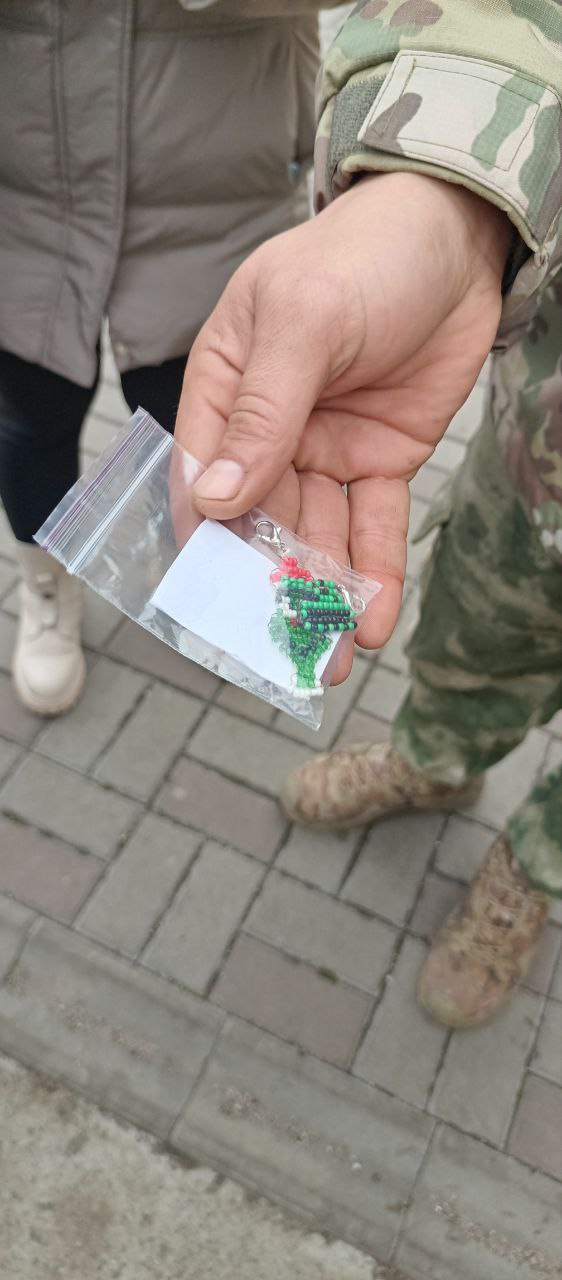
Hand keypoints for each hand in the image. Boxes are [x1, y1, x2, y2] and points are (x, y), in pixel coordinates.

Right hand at [174, 172, 510, 674]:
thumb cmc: (363, 258)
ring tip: (328, 661)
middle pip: (259, 520)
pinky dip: (373, 572)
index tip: (208, 599)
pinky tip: (371, 621)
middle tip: (280, 653)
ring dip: (321, 596)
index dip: (203, 538)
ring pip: (317, 534)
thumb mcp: (301, 324)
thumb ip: (262, 413)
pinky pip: (374, 524)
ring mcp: (326, 448)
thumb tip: (213, 499)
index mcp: (226, 386)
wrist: (457, 239)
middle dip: (269, 586)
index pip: (200, 473)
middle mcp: (270, 427)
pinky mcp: (380, 461)